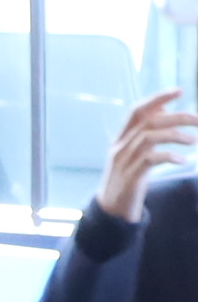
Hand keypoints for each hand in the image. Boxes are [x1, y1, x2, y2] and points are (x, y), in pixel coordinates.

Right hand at [97, 90, 195, 222]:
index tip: (179, 91)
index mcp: (120, 138)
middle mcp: (120, 146)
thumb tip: (164, 110)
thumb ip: (146, 133)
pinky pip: (150, 160)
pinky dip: (169, 156)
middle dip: (176, 117)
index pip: (137, 111)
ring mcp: (124, 161)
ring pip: (149, 137)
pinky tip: (183, 160)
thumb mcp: (134, 153)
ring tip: (193, 141)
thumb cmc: (127, 178)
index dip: (157, 98)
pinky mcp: (131, 177)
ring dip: (176, 136)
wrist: (111, 210)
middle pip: (148, 122)